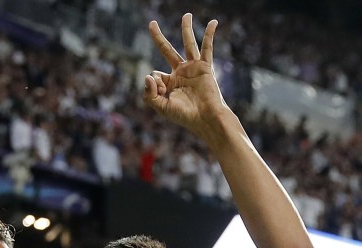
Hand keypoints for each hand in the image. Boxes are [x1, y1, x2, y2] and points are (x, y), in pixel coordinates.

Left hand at [144, 14, 226, 141]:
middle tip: (152, 23)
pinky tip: (213, 23)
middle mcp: (180, 72)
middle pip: (167, 50)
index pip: (155, 75)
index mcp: (169, 82)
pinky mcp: (205, 67)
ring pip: (187, 44)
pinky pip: (207, 47)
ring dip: (186, 29)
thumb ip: (149, 94)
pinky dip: (210, 35)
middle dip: (158, 37)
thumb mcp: (161, 107)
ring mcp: (193, 68)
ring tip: (186, 15)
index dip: (155, 83)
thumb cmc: (184, 116)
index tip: (161, 91)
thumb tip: (148, 74)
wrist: (204, 118)